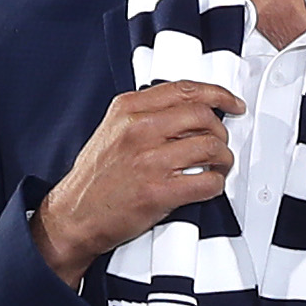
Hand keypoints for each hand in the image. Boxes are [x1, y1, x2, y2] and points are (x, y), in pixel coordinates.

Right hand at [37, 80, 244, 279]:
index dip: (218, 94)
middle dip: (220, 131)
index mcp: (127, 109)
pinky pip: (207, 182)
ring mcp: (150, 161)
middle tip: (220, 141)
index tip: (230, 102)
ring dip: (223, 158)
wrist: (75, 215)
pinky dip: (216, 184)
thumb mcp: (111, 130)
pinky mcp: (159, 191)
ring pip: (211, 148)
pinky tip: (209, 184)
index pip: (186, 89)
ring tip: (218, 165)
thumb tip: (184, 109)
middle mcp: (139, 130)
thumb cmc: (95, 178)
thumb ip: (143, 114)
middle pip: (203, 116)